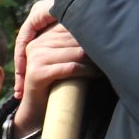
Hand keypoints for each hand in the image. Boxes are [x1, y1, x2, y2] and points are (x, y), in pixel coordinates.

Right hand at [11, 0, 92, 136]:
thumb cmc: (54, 83)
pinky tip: (94, 74)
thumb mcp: (62, 59)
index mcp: (41, 38)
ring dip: (93, 61)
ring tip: (101, 67)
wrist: (34, 111)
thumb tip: (101, 28)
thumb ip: (72, 45)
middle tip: (105, 57)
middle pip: (76, 39)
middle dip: (93, 48)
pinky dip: (86, 71)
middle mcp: (36, 45)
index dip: (90, 33)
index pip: (71, 27)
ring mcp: (35, 58)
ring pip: (76, 53)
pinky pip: (71, 67)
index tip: (103, 43)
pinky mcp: (37, 73)